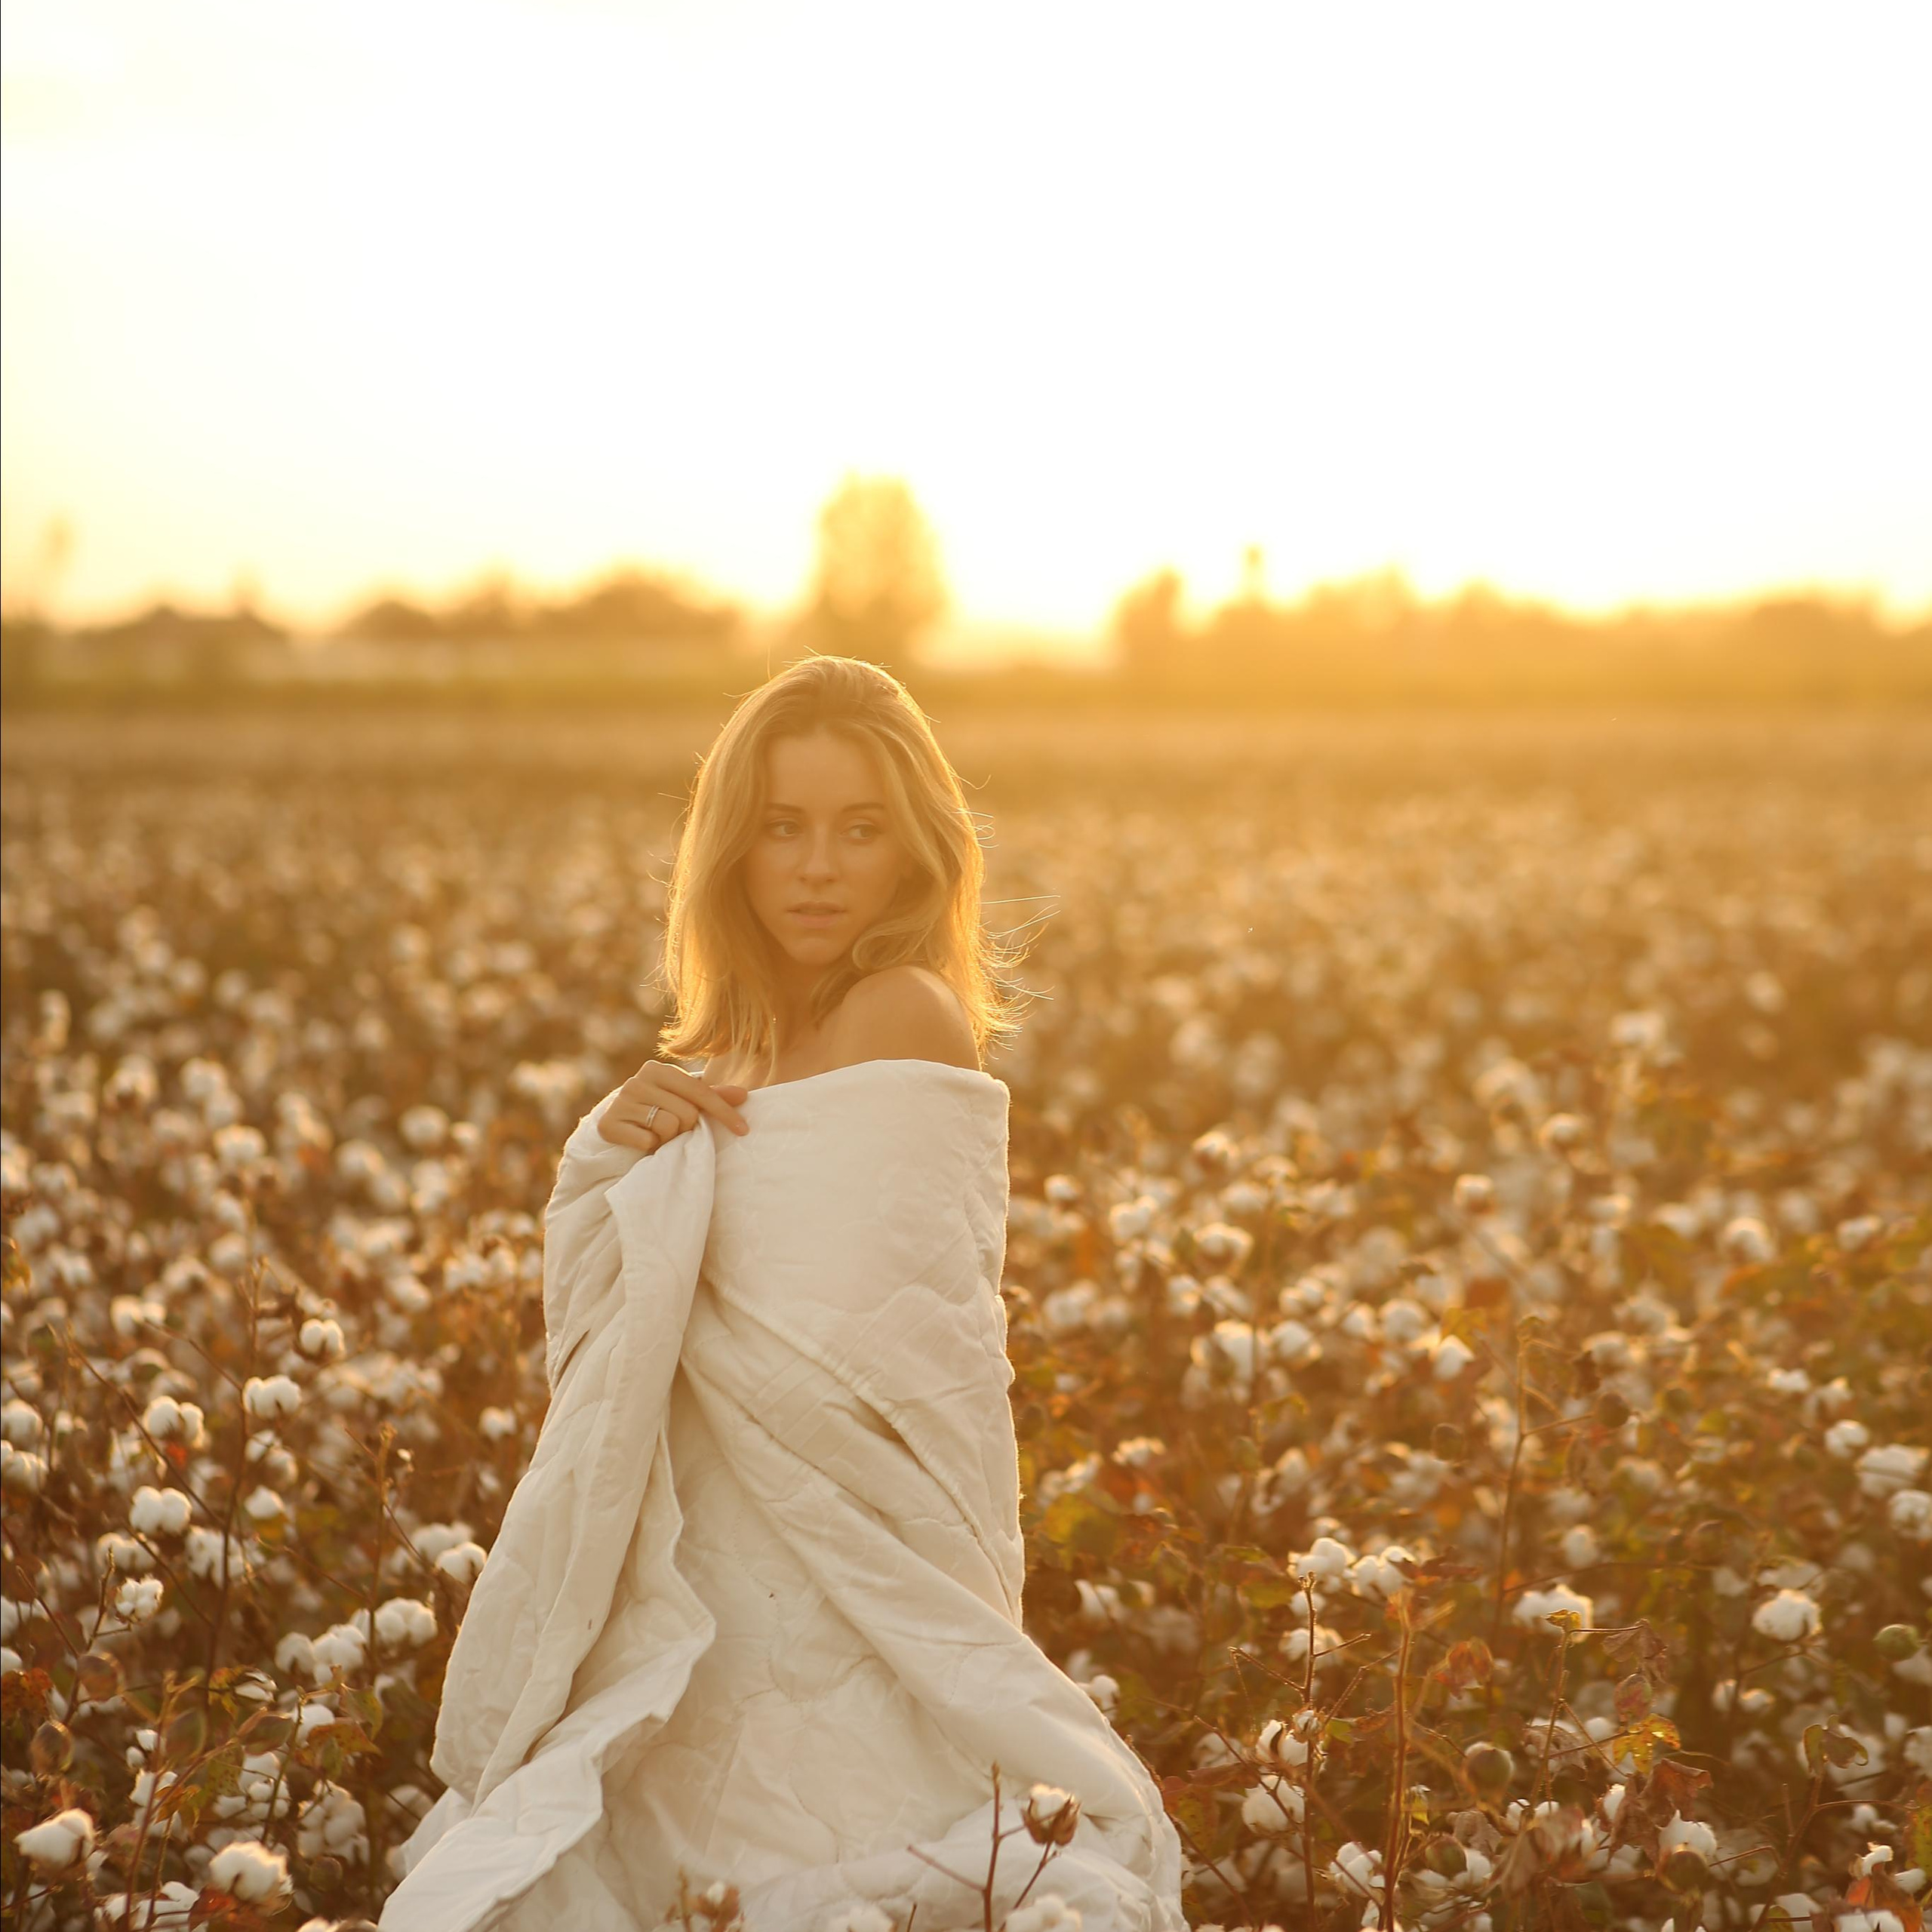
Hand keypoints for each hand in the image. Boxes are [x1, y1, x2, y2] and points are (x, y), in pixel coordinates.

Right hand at [596, 1060, 749, 1152]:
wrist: (616, 1123)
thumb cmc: (658, 1108)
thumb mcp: (683, 1098)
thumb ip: (713, 1095)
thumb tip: (744, 1094)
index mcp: (657, 1069)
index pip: (699, 1091)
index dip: (724, 1112)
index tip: (744, 1130)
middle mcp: (636, 1081)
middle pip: (686, 1113)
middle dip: (686, 1126)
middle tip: (674, 1127)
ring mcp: (620, 1102)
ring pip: (668, 1127)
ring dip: (668, 1137)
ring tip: (658, 1132)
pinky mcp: (609, 1125)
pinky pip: (647, 1141)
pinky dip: (650, 1146)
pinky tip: (642, 1138)